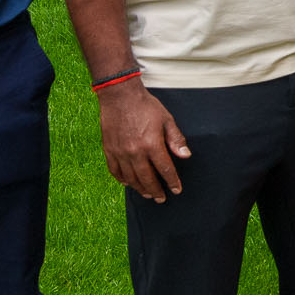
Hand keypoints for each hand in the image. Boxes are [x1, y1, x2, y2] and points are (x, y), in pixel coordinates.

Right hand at [97, 80, 191, 201]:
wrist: (120, 96)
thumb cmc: (145, 106)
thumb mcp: (167, 120)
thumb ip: (176, 139)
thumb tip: (185, 156)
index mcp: (152, 144)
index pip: (165, 169)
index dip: (172, 181)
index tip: (176, 190)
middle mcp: (135, 152)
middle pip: (147, 178)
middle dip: (156, 190)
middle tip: (161, 198)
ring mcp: (120, 152)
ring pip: (130, 177)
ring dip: (139, 188)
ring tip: (147, 194)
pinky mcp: (109, 149)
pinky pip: (114, 170)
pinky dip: (122, 179)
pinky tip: (128, 183)